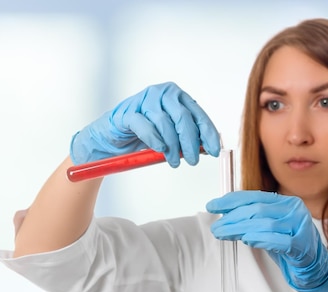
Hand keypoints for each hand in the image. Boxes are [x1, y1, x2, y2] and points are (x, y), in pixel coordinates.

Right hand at [70, 82, 220, 166]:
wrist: (113, 137)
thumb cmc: (145, 134)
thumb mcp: (171, 136)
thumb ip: (188, 138)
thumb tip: (208, 148)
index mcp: (177, 97)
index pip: (198, 114)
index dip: (208, 134)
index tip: (215, 151)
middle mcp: (162, 94)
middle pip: (183, 117)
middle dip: (190, 142)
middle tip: (192, 161)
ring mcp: (144, 100)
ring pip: (164, 122)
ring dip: (172, 146)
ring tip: (173, 161)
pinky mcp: (128, 111)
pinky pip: (144, 124)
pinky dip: (154, 139)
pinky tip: (160, 149)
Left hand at [206, 191, 327, 291]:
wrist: (315, 270)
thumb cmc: (290, 248)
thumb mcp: (271, 229)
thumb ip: (254, 220)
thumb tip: (226, 216)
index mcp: (287, 202)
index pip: (255, 197)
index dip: (232, 201)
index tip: (213, 205)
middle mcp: (295, 210)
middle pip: (258, 210)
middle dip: (232, 218)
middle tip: (216, 227)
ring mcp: (300, 227)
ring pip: (265, 224)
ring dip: (240, 229)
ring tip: (224, 234)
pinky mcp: (302, 245)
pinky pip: (279, 241)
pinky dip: (261, 239)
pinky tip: (247, 240)